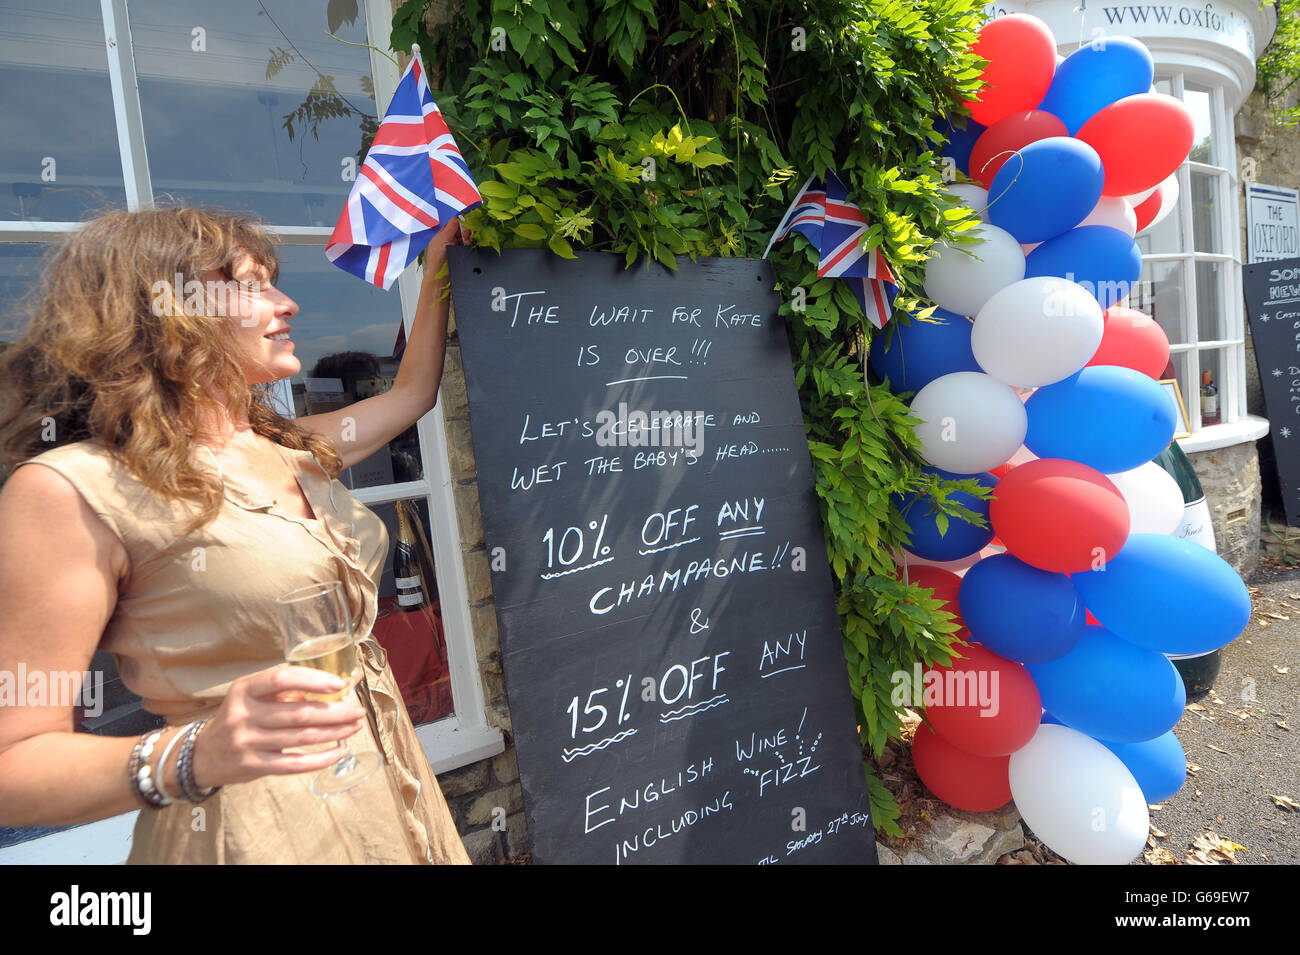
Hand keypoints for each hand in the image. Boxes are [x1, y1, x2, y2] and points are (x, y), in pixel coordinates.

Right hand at [189, 665, 367, 789]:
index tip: (339, 684)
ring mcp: (248, 742)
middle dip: (336, 712)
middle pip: (300, 712)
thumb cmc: (241, 717)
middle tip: (358, 711)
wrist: (204, 754)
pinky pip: (295, 764)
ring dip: (334, 733)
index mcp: (246, 689)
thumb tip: (344, 680)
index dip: (313, 680)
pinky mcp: (254, 765)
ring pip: (302, 737)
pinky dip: (321, 759)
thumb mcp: (255, 696)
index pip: (282, 678)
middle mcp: (244, 714)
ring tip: (354, 727)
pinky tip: (339, 751)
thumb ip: (292, 688)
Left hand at [424, 217, 469, 269]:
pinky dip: (469, 244)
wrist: (441, 275)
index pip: (452, 221)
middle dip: (464, 229)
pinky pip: (469, 244)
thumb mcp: (442, 238)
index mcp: (442, 232)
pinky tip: (467, 245)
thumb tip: (457, 214)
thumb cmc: (436, 258)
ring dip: (467, 237)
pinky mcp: (462, 251)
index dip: (459, 217)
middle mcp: (449, 237)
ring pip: (466, 235)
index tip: (467, 212)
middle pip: (461, 227)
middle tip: (464, 233)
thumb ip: (451, 226)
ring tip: (465, 241)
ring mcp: (456, 245)